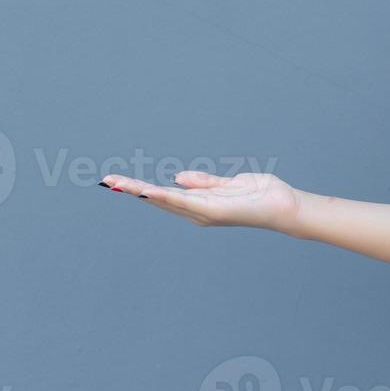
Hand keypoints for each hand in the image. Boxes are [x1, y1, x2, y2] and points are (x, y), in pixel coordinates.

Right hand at [100, 170, 300, 235]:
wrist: (282, 205)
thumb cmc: (260, 195)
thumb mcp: (228, 183)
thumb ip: (204, 182)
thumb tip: (178, 178)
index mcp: (200, 204)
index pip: (165, 196)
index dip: (142, 188)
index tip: (120, 181)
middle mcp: (197, 212)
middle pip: (159, 200)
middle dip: (133, 190)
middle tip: (108, 180)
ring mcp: (203, 212)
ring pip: (165, 201)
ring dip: (140, 192)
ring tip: (118, 184)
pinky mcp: (212, 210)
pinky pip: (183, 201)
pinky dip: (163, 196)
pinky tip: (147, 191)